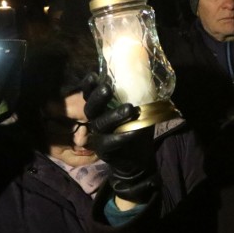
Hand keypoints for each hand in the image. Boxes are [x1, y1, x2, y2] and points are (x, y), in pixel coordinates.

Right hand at [82, 73, 157, 203]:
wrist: (139, 157)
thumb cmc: (137, 127)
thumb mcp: (138, 109)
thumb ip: (136, 96)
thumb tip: (144, 76)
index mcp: (101, 109)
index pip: (90, 95)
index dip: (89, 86)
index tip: (94, 75)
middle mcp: (95, 121)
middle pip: (90, 108)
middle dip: (98, 97)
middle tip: (107, 88)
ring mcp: (98, 136)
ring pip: (101, 124)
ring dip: (114, 115)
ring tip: (129, 108)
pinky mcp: (104, 150)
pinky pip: (110, 142)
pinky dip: (122, 136)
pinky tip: (133, 132)